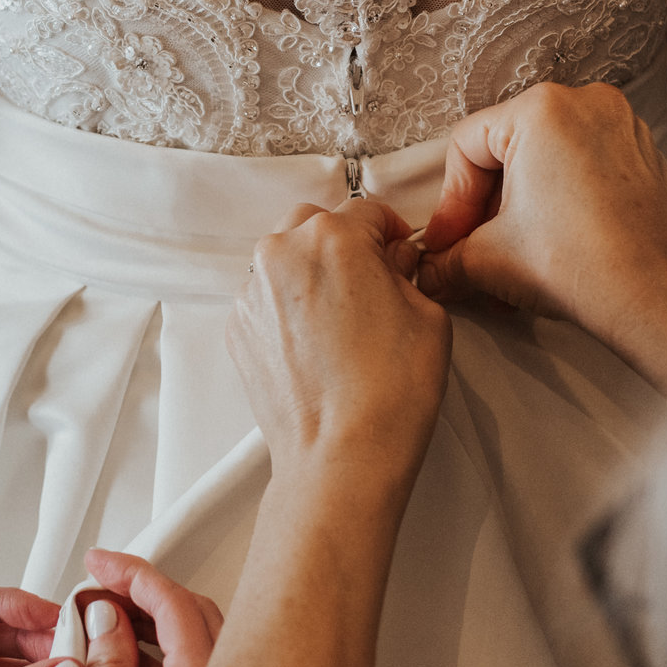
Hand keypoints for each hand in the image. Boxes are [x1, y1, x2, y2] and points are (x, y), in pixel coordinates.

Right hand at [56, 550, 221, 666]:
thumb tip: (105, 620)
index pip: (177, 607)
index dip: (134, 574)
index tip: (98, 564)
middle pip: (200, 618)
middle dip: (146, 594)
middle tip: (96, 590)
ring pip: (207, 647)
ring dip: (156, 628)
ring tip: (100, 626)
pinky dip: (166, 662)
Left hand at [231, 200, 452, 473]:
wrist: (341, 456)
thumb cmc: (392, 390)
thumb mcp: (429, 316)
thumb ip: (406, 272)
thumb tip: (393, 262)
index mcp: (335, 238)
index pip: (367, 210)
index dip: (391, 232)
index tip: (399, 252)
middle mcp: (283, 253)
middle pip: (315, 224)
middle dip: (343, 243)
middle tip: (370, 281)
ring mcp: (253, 293)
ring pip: (284, 259)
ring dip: (310, 273)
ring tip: (340, 318)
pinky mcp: (237, 329)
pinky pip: (265, 299)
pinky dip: (288, 308)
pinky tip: (315, 346)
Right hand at [415, 84, 666, 391]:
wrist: (654, 300)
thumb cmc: (574, 265)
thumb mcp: (487, 259)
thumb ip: (446, 260)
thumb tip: (427, 273)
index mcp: (540, 108)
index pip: (467, 146)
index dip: (450, 203)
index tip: (445, 246)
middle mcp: (585, 102)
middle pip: (508, 151)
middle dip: (486, 210)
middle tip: (472, 255)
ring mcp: (622, 126)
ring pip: (546, 161)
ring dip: (520, 211)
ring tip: (510, 261)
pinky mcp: (644, 156)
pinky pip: (584, 169)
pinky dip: (560, 203)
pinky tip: (549, 248)